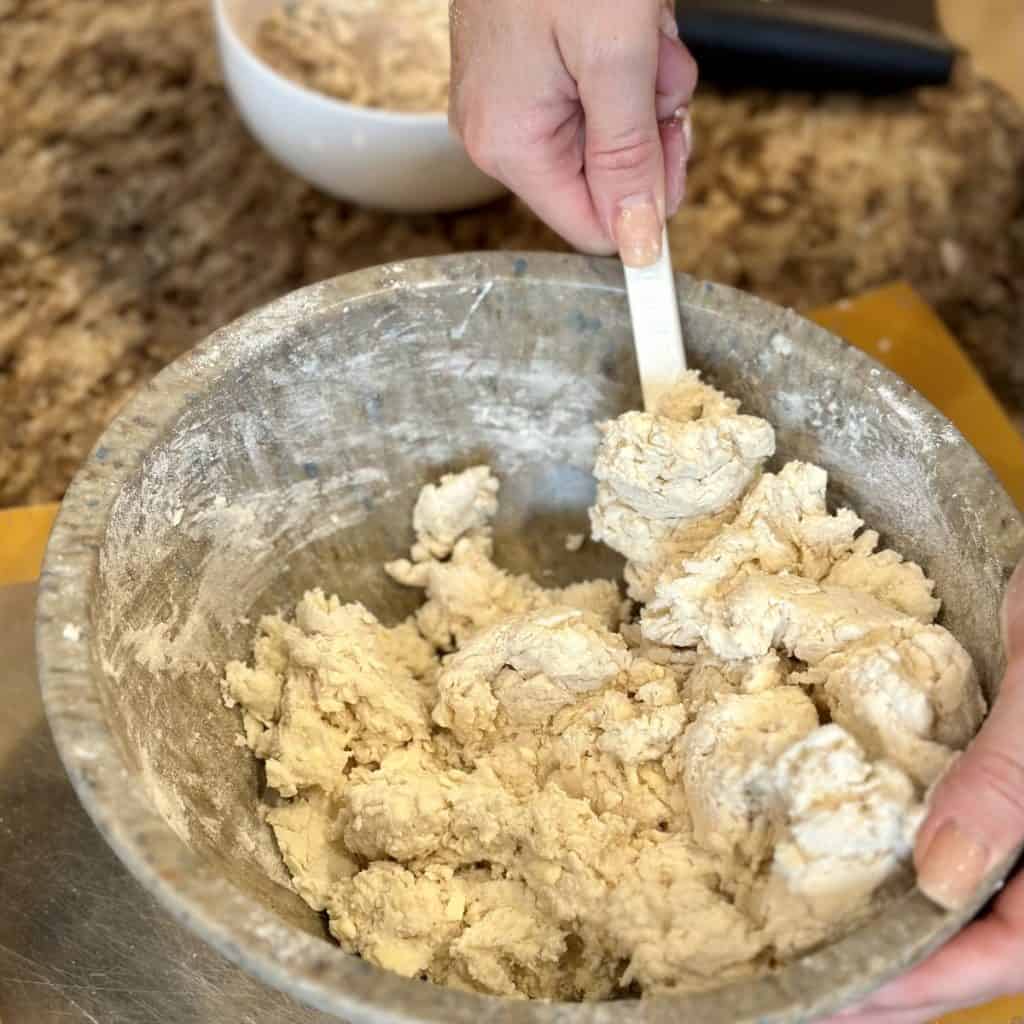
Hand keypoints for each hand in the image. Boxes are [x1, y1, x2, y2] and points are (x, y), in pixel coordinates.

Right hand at [449, 0, 697, 265]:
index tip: (681, 159)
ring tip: (643, 30)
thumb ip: (629, 157)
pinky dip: (627, 64)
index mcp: (510, 142)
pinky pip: (595, 96)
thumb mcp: (616, 57)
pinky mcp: (527, 70)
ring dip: (645, 90)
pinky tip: (630, 22)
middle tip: (661, 72)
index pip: (591, 226)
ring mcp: (511, 99)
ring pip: (606, 136)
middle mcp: (500, 131)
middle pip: (602, 180)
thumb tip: (636, 243)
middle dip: (648, 130)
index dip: (646, 207)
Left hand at [827, 562, 1023, 1022]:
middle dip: (904, 977)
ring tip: (819, 954)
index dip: (929, 983)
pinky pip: (959, 840)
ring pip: (975, 897)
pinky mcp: (1002, 779)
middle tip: (812, 999)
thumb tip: (936, 876)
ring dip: (902, 930)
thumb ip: (1009, 780)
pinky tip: (852, 869)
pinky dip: (904, 865)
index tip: (841, 1000)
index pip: (1014, 949)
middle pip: (990, 938)